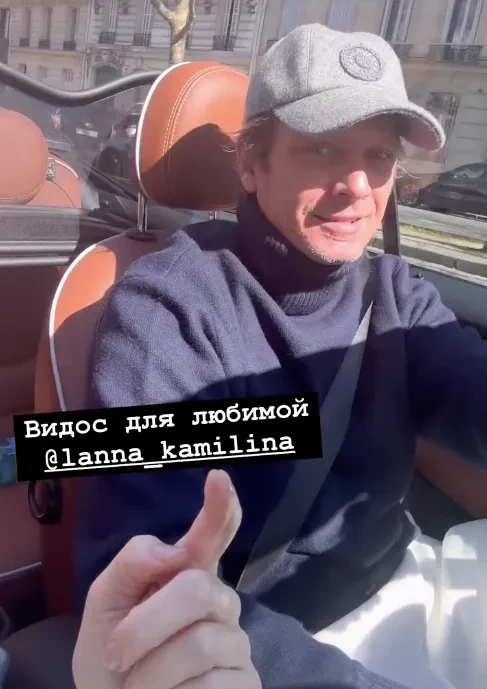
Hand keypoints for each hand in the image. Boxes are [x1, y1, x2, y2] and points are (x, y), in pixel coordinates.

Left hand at [72, 469, 260, 688]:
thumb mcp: (103, 608)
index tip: (218, 478)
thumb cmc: (113, 659)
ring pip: (199, 642)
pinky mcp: (244, 684)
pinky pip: (208, 685)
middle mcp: (219, 602)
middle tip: (116, 655)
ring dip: (150, 671)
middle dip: (145, 624)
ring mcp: (235, 644)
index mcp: (186, 575)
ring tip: (139, 685)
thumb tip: (174, 552)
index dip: (218, 507)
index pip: (212, 534)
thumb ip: (131, 566)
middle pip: (196, 588)